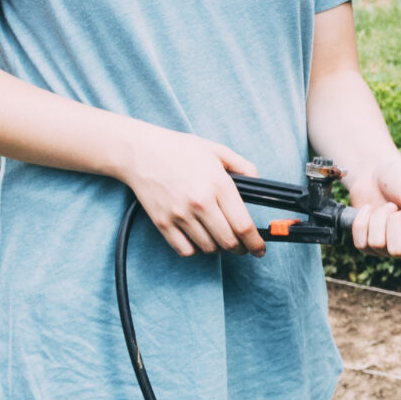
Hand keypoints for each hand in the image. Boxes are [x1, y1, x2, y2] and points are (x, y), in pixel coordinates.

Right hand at [120, 124, 261, 257]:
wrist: (141, 152)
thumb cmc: (180, 149)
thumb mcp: (217, 151)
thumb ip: (243, 167)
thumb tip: (259, 183)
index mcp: (218, 185)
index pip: (243, 225)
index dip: (255, 243)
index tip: (260, 249)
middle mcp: (201, 203)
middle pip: (228, 242)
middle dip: (240, 249)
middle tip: (243, 247)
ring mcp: (180, 215)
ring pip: (208, 248)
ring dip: (219, 248)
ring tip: (219, 238)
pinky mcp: (163, 223)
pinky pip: (185, 250)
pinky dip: (195, 249)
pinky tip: (198, 239)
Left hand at [345, 157, 400, 273]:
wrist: (373, 171)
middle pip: (397, 251)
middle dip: (393, 222)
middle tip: (398, 208)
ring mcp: (387, 247)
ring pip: (376, 245)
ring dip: (378, 218)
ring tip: (386, 206)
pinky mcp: (368, 244)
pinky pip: (360, 243)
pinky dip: (362, 221)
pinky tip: (369, 210)